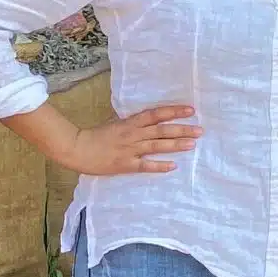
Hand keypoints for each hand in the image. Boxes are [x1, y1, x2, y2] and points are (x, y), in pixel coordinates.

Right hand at [62, 105, 199, 174]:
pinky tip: (173, 166)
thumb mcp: (117, 124)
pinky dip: (159, 166)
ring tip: (192, 144)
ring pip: (156, 146)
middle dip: (182, 129)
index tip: (191, 110)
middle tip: (200, 130)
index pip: (156, 114)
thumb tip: (151, 118)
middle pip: (162, 130)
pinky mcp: (124, 164)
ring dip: (175, 145)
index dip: (174, 111)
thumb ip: (134, 122)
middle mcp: (133, 134)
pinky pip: (144, 165)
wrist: (76, 148)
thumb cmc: (97, 135)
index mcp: (131, 123)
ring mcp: (130, 149)